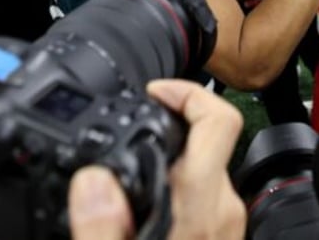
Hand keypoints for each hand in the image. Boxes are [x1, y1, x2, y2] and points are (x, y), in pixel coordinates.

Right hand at [68, 79, 245, 239]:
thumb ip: (100, 228)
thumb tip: (92, 181)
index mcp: (199, 209)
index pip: (218, 121)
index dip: (187, 92)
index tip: (155, 91)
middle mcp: (221, 207)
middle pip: (208, 136)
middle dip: (169, 120)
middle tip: (132, 118)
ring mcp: (225, 218)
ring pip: (204, 162)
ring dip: (170, 151)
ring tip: (130, 152)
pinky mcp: (220, 229)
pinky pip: (202, 187)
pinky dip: (175, 177)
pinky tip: (144, 191)